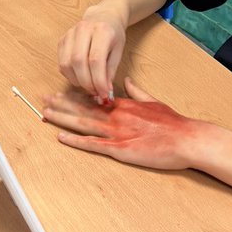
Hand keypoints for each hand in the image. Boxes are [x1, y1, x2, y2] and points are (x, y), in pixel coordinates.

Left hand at [43, 78, 197, 169]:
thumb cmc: (173, 123)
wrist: (186, 139)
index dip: (75, 95)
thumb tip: (127, 81)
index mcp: (124, 105)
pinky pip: (93, 145)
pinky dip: (76, 141)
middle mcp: (116, 116)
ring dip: (63, 118)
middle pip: (83, 109)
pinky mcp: (120, 150)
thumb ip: (137, 92)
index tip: (61, 90)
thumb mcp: (153, 101)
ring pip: (83, 124)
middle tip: (44, 99)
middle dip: (62, 104)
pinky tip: (61, 137)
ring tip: (46, 113)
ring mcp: (117, 133)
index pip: (94, 98)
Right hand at [58, 0, 128, 101]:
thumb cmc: (113, 34)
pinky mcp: (62, 40)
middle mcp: (83, 29)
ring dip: (77, 80)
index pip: (95, 59)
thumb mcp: (119, 51)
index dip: (98, 80)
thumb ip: (110, 71)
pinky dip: (69, 75)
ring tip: (88, 85)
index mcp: (102, 31)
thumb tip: (104, 91)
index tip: (104, 93)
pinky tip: (80, 77)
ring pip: (66, 63)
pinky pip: (61, 63)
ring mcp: (70, 33)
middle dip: (86, 82)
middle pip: (78, 62)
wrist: (103, 16)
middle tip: (95, 92)